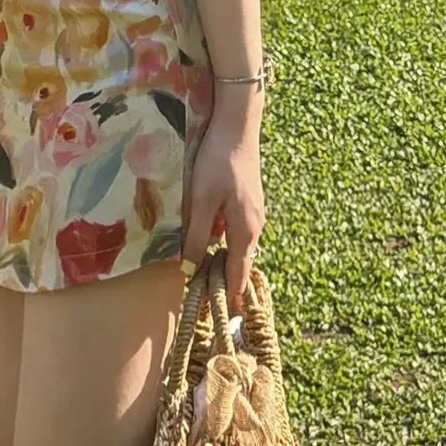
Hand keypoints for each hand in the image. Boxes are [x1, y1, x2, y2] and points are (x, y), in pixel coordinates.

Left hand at [178, 118, 264, 314]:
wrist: (238, 125)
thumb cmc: (218, 161)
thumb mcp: (202, 199)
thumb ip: (196, 234)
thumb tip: (190, 268)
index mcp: (245, 230)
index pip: (237, 275)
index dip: (228, 297)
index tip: (220, 320)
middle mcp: (255, 225)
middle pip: (239, 263)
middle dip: (226, 283)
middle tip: (208, 303)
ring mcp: (254, 212)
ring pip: (238, 246)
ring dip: (225, 263)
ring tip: (207, 278)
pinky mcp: (248, 200)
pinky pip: (237, 231)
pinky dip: (226, 244)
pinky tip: (211, 241)